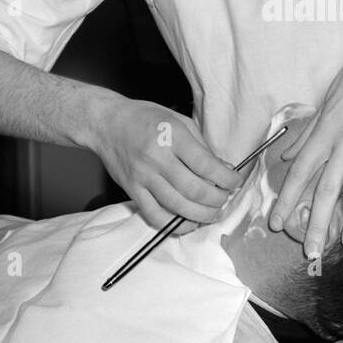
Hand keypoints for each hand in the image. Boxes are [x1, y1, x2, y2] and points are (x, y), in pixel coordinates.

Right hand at [88, 97, 242, 229]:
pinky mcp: (132, 190)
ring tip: (213, 213)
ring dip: (201, 215)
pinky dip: (175, 224)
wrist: (106, 123)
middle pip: (194, 190)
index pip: (206, 165)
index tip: (235, 181)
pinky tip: (188, 222)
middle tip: (225, 198)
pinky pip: (155, 215)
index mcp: (172, 136)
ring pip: (177, 206)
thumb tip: (224, 170)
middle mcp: (157, 158)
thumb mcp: (179, 121)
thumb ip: (203, 147)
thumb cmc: (145, 118)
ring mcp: (142, 177)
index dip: (226, 178)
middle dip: (217, 199)